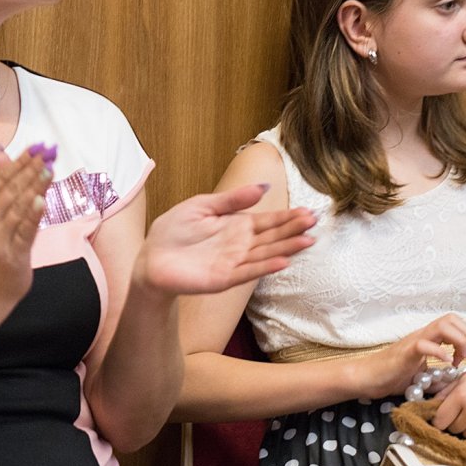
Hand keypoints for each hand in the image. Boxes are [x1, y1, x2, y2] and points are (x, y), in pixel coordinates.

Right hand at [0, 148, 48, 303]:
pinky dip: (32, 216)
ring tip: (48, 169)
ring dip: (34, 187)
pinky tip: (41, 201)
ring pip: (19, 207)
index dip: (20, 160)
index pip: (2, 177)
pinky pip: (24, 231)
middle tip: (48, 153)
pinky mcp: (12, 253)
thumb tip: (1, 152)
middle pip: (11, 189)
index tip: (37, 146)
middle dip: (30, 170)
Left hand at [132, 183, 314, 297]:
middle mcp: (239, 245)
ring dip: (286, 248)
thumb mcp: (202, 206)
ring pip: (265, 254)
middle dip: (293, 229)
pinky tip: (283, 261)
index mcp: (235, 226)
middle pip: (272, 237)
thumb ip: (232, 200)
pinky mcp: (223, 278)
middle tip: (315, 222)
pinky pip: (248, 272)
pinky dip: (265, 267)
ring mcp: (233, 262)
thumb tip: (263, 187)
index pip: (267, 221)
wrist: (151, 258)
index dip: (287, 217)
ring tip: (307, 241)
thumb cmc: (173, 232)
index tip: (309, 212)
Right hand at [359, 314, 465, 399]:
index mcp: (428, 338)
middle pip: (452, 318)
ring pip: (443, 325)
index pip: (454, 322)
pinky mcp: (405, 352)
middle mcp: (422, 335)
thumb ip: (438, 377)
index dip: (465, 337)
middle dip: (465, 336)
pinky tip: (443, 364)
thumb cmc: (391, 376)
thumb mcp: (422, 376)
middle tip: (461, 357)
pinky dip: (440, 353)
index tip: (461, 358)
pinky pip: (425, 345)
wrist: (367, 378)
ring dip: (457, 341)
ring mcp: (414, 341)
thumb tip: (456, 383)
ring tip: (454, 360)